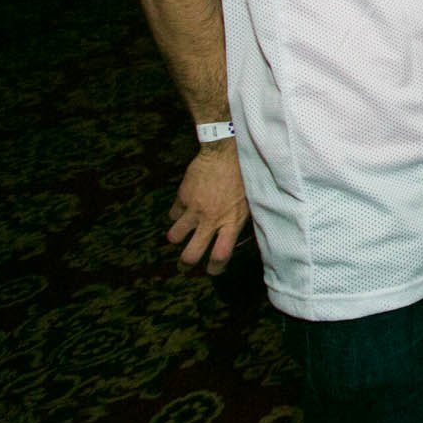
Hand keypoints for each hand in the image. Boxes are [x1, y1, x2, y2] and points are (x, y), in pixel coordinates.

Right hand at [168, 141, 250, 274]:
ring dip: (177, 237)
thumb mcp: (249, 202)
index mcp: (231, 222)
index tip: (212, 271)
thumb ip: (239, 221)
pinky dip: (176, 214)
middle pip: (191, 254)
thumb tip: (234, 237)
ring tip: (180, 235)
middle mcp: (211, 220)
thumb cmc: (243, 176)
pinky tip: (183, 209)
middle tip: (185, 265)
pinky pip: (173, 214)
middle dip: (186, 264)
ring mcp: (194, 209)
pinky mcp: (183, 197)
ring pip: (175, 236)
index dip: (215, 268)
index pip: (221, 256)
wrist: (225, 151)